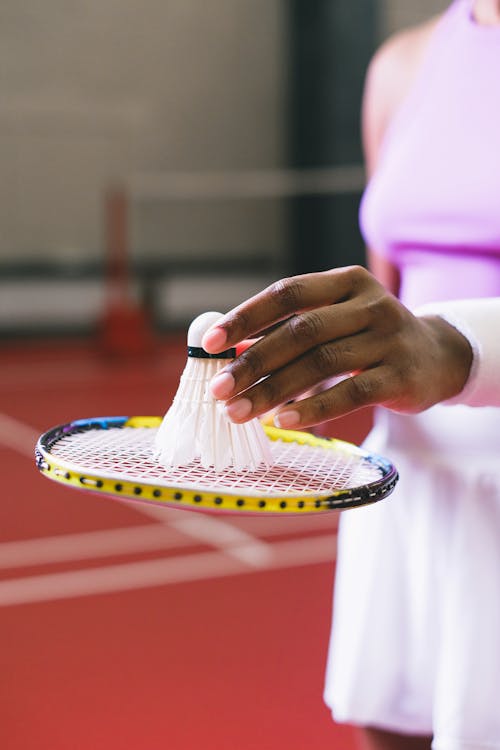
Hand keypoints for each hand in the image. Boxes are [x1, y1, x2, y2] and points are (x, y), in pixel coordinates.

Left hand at [201, 266, 472, 428]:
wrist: (438, 357)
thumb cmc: (370, 338)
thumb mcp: (337, 322)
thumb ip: (291, 332)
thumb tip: (233, 353)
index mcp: (346, 282)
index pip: (288, 293)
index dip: (246, 317)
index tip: (210, 343)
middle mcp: (370, 304)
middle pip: (300, 331)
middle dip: (253, 362)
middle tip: (218, 388)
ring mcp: (389, 338)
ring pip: (321, 363)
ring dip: (273, 390)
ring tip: (239, 412)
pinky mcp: (401, 375)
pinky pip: (351, 393)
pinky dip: (313, 409)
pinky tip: (283, 421)